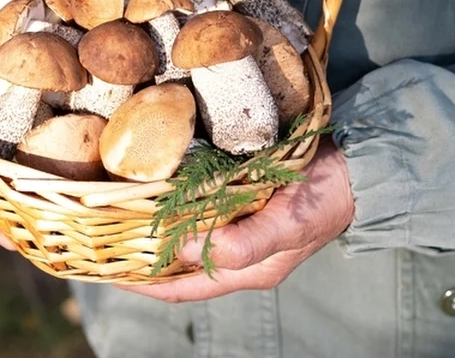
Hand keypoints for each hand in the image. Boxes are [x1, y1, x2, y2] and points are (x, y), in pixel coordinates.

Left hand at [120, 140, 354, 302]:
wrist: (355, 167)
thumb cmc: (324, 201)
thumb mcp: (287, 227)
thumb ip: (241, 244)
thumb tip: (184, 248)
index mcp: (241, 269)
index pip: (178, 287)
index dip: (139, 283)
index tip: (103, 268)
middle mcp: (231, 249)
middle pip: (173, 259)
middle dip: (137, 249)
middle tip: (98, 228)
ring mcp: (233, 221)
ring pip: (180, 228)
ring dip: (150, 219)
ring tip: (114, 203)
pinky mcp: (236, 193)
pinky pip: (194, 201)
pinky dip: (171, 194)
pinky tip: (151, 176)